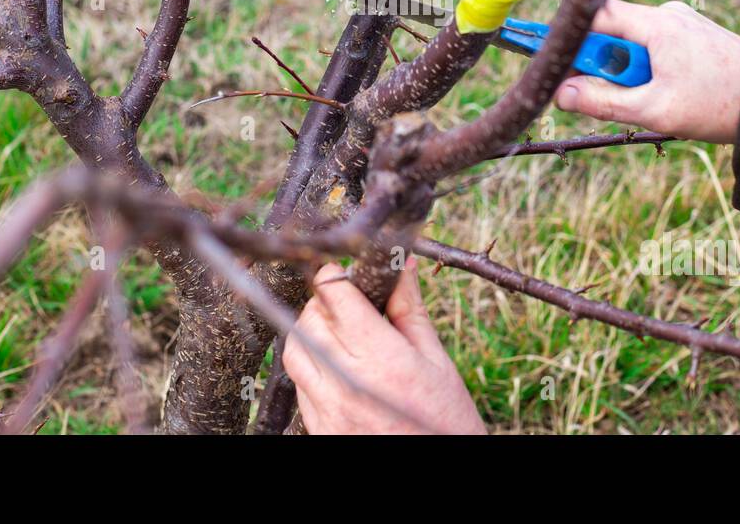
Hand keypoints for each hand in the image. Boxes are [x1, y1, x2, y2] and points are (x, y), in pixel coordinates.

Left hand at [283, 258, 486, 434]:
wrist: (440, 474)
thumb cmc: (445, 419)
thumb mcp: (437, 361)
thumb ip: (410, 310)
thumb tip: (404, 266)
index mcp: (382, 358)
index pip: (335, 295)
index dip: (336, 275)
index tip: (344, 273)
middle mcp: (347, 382)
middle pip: (309, 319)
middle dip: (323, 302)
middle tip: (345, 302)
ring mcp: (328, 409)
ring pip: (294, 350)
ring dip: (309, 331)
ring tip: (336, 331)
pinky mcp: (318, 428)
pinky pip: (298, 383)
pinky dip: (308, 364)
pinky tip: (335, 364)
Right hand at [554, 0, 739, 143]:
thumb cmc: (719, 104)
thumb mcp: (654, 110)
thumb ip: (603, 101)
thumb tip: (561, 93)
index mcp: (657, 24)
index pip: (594, 16)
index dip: (566, 35)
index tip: (541, 53)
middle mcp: (667, 14)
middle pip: (611, 34)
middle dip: (603, 67)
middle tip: (605, 98)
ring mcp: (681, 23)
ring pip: (633, 45)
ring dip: (629, 74)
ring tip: (653, 102)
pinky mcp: (692, 35)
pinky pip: (653, 49)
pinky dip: (648, 72)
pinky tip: (667, 95)